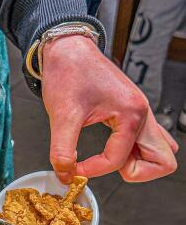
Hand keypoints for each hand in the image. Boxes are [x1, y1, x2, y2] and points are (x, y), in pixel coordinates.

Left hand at [41, 36, 177, 183]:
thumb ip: (62, 151)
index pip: (120, 161)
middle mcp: (143, 114)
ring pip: (160, 152)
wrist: (68, 49)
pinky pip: (147, 142)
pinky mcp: (133, 113)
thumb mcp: (62, 115)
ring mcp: (141, 114)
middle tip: (105, 166)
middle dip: (134, 172)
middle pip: (162, 161)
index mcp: (131, 113)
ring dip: (137, 163)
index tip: (73, 168)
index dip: (94, 170)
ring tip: (107, 158)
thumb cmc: (69, 72)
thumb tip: (65, 176)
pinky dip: (132, 153)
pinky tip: (109, 149)